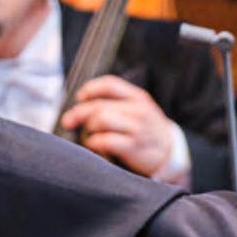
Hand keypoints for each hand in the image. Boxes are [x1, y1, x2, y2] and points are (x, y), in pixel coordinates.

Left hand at [58, 74, 178, 176]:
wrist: (169, 152)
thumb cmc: (146, 130)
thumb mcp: (138, 110)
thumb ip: (116, 104)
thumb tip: (81, 104)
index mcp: (137, 97)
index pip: (110, 84)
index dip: (90, 89)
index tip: (79, 98)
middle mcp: (138, 110)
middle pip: (99, 105)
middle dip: (78, 113)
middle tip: (68, 121)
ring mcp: (137, 128)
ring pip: (101, 120)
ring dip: (88, 128)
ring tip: (88, 135)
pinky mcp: (133, 147)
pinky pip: (104, 141)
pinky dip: (93, 143)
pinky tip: (94, 145)